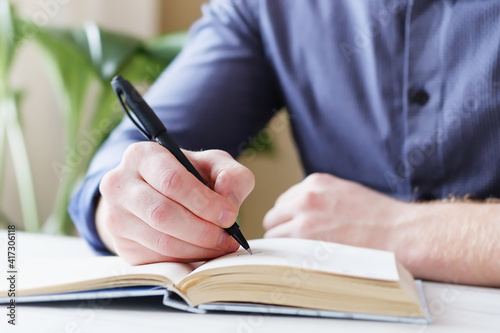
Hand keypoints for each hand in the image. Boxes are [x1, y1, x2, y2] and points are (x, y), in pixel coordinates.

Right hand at [96, 142, 254, 264]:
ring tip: (222, 246)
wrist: (156, 193)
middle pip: (163, 214)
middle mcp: (119, 184)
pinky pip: (157, 259)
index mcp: (142, 156)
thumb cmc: (189, 176)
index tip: (229, 216)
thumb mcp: (213, 164)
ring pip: (160, 241)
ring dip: (198, 249)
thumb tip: (229, 202)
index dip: (203, 202)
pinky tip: (203, 252)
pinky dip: (186, 259)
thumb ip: (231, 175)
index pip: (172, 181)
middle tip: (229, 237)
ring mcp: (115, 217)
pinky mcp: (121, 245)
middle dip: (202, 230)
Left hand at [263, 173, 407, 249]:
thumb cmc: (380, 220)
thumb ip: (320, 201)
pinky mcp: (305, 239)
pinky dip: (286, 258)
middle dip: (282, 231)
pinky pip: (280, 250)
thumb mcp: (345, 195)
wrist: (402, 233)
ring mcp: (303, 217)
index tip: (296, 231)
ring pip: (273, 235)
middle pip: (273, 218)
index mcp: (315, 183)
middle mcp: (305, 196)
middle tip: (298, 247)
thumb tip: (300, 217)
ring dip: (283, 247)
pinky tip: (302, 263)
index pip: (284, 203)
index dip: (289, 219)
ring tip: (303, 258)